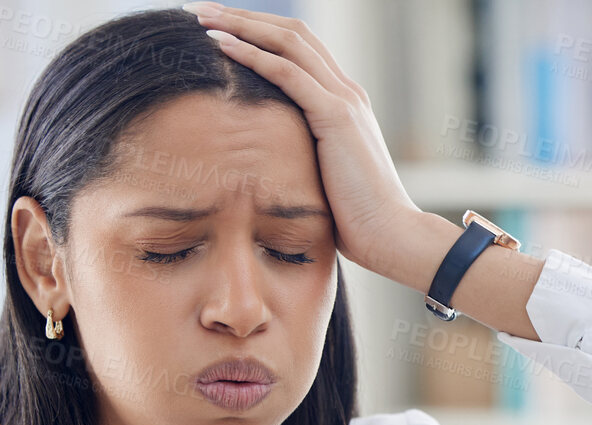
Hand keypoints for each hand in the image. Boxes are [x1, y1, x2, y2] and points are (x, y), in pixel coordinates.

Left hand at [185, 2, 425, 279]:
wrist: (390, 235)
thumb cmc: (356, 222)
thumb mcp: (323, 181)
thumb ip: (302, 161)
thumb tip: (268, 172)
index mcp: (343, 104)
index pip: (299, 49)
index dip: (258, 33)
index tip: (218, 30)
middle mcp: (346, 92)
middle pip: (291, 33)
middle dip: (244, 17)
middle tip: (200, 10)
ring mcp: (344, 100)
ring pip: (288, 42)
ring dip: (241, 24)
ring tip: (202, 17)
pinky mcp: (337, 117)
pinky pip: (288, 72)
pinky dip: (252, 54)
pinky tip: (220, 45)